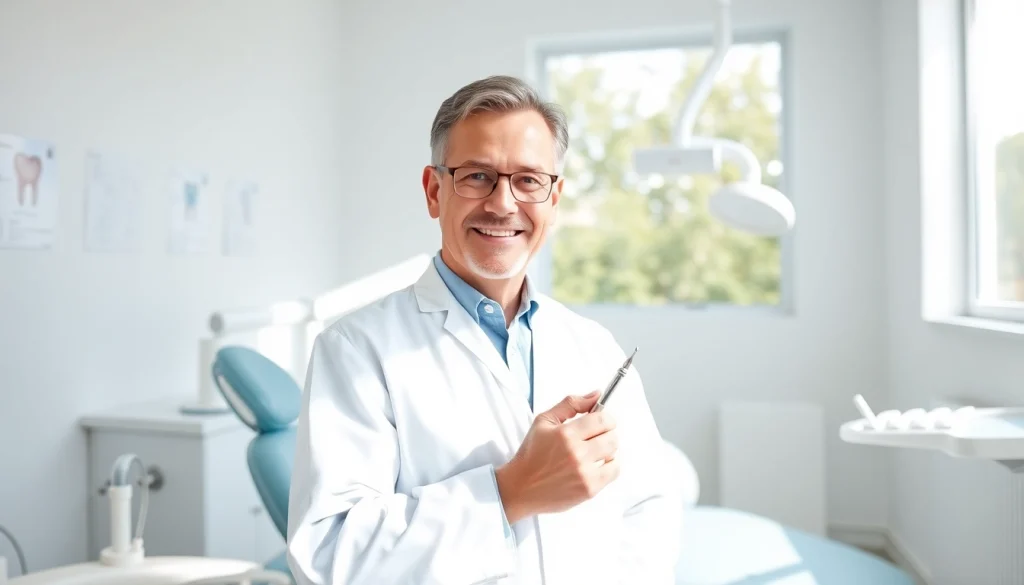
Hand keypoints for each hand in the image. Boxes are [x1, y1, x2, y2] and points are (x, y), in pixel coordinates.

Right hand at [494, 391, 619, 523]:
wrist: (521, 488)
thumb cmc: (532, 454)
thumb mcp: (544, 421)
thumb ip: (571, 404)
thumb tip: (596, 394)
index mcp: (565, 434)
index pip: (603, 419)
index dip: (606, 417)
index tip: (602, 420)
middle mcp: (576, 453)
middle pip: (612, 436)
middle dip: (607, 433)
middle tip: (596, 436)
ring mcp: (584, 473)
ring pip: (614, 453)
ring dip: (608, 450)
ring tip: (594, 451)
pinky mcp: (589, 489)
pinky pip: (614, 472)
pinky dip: (609, 466)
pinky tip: (596, 464)